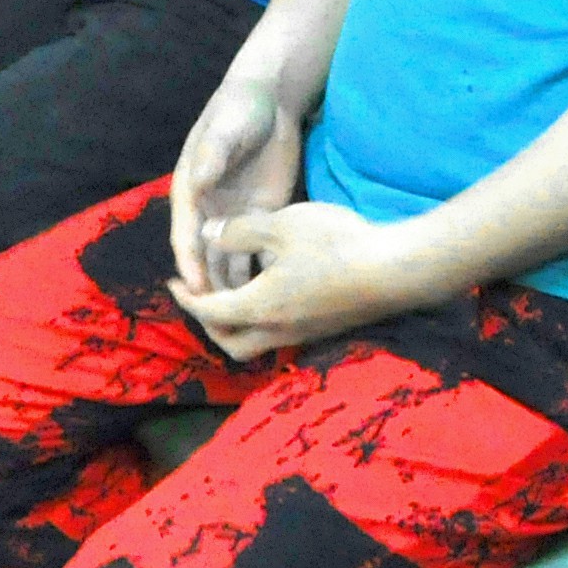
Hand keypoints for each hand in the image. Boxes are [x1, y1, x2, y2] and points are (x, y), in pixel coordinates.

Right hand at [171, 77, 309, 297]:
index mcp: (191, 192)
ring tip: (244, 317)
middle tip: (219, 318)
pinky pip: (255, 252)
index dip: (190, 263)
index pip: (186, 236)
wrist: (272, 101)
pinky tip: (270, 297)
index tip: (196, 288)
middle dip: (209, 288)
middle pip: (204, 258)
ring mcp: (234, 217)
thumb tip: (199, 182)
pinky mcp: (261, 217)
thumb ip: (213, 156)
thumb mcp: (225, 129)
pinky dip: (258, 273)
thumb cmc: (240, 109)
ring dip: (232, 288)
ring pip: (228, 262)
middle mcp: (208, 211)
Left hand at [172, 200, 426, 362]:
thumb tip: (208, 234)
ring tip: (235, 294)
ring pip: (257, 343)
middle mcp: (277, 330)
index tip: (172, 283)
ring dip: (238, 326)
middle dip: (209, 324)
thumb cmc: (335, 243)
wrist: (395, 270)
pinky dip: (264, 321)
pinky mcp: (325, 329)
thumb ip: (239, 231)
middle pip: (231, 343)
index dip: (187, 298)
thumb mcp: (281, 225)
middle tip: (201, 297)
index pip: (210, 311)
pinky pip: (281, 335)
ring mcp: (305, 334)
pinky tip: (273, 291)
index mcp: (259, 306)